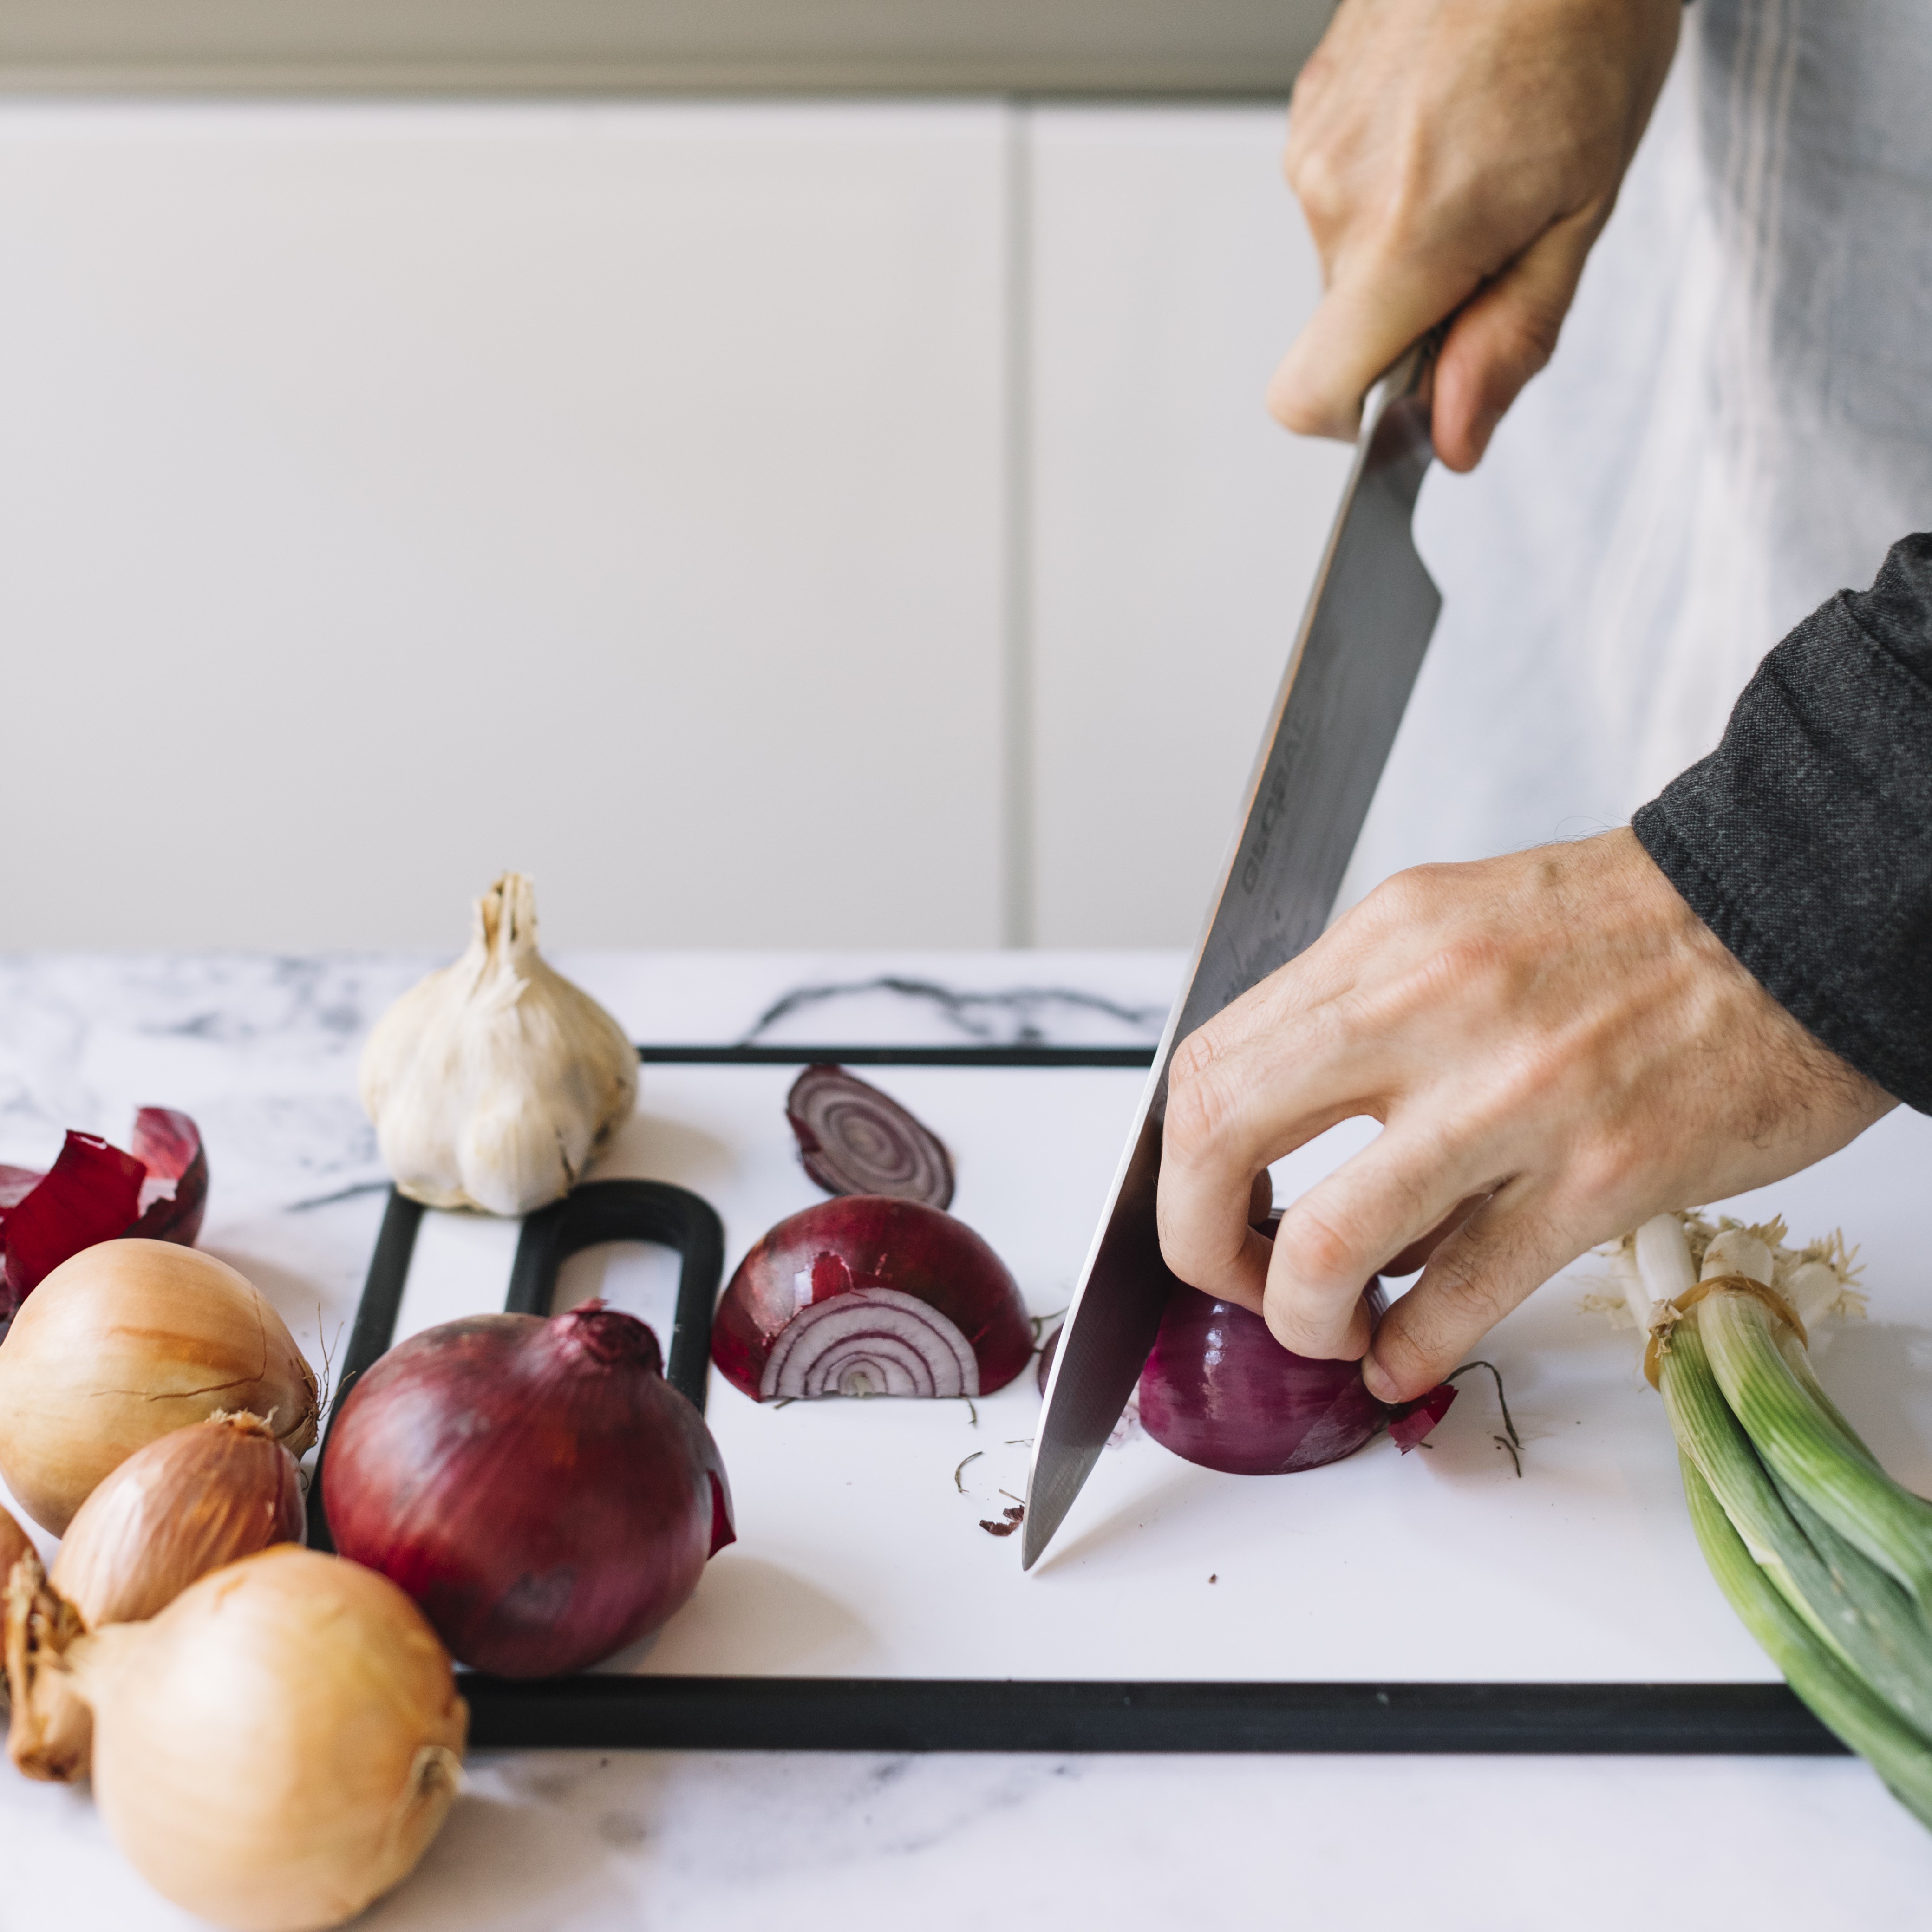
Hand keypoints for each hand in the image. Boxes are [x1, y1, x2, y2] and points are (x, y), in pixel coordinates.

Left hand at [1156, 831, 1893, 1400]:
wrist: (1790, 916)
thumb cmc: (1623, 931)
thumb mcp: (1455, 930)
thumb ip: (1362, 1029)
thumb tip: (1285, 1154)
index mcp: (1386, 942)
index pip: (1211, 1062)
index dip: (1181, 1162)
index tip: (1206, 1205)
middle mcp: (1429, 1006)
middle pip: (1224, 1137)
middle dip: (1199, 1241)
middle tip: (1237, 1280)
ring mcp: (1513, 1098)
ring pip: (1330, 1240)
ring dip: (1300, 1316)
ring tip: (1324, 1330)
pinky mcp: (1601, 1179)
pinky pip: (1462, 1295)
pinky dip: (1408, 1350)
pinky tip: (1399, 1361)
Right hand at [1271, 0, 1680, 469]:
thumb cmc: (1587, 22)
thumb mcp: (1583, 205)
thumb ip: (1511, 335)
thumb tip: (1454, 439)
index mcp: (1402, 235)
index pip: (1309, 394)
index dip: (1358, 421)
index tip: (1416, 393)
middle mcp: (1335, 195)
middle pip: (1346, 324)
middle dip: (1415, 307)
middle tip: (1501, 228)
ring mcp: (1313, 142)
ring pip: (1348, 253)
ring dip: (1409, 236)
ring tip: (1485, 149)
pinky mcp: (1312, 102)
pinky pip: (1343, 186)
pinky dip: (1396, 177)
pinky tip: (1456, 114)